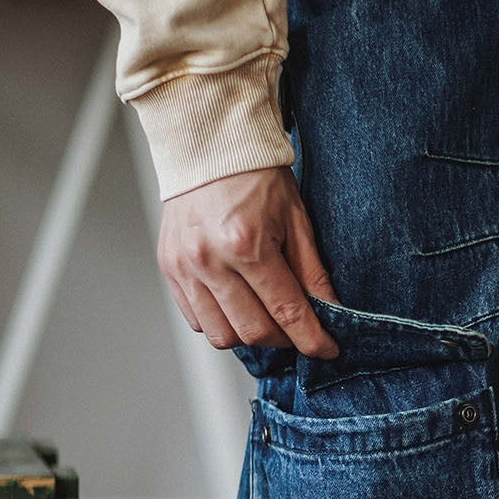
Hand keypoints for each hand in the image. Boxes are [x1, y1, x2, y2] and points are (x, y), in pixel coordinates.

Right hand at [157, 165, 340, 356]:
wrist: (209, 148)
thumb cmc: (256, 177)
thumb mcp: (297, 219)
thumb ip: (312, 272)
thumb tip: (330, 312)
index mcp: (246, 244)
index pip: (286, 311)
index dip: (311, 339)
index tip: (326, 350)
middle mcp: (210, 260)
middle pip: (253, 332)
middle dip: (283, 340)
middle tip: (297, 329)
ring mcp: (184, 267)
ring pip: (221, 335)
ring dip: (250, 335)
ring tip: (266, 317)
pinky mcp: (169, 269)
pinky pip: (196, 320)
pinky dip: (221, 322)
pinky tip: (238, 304)